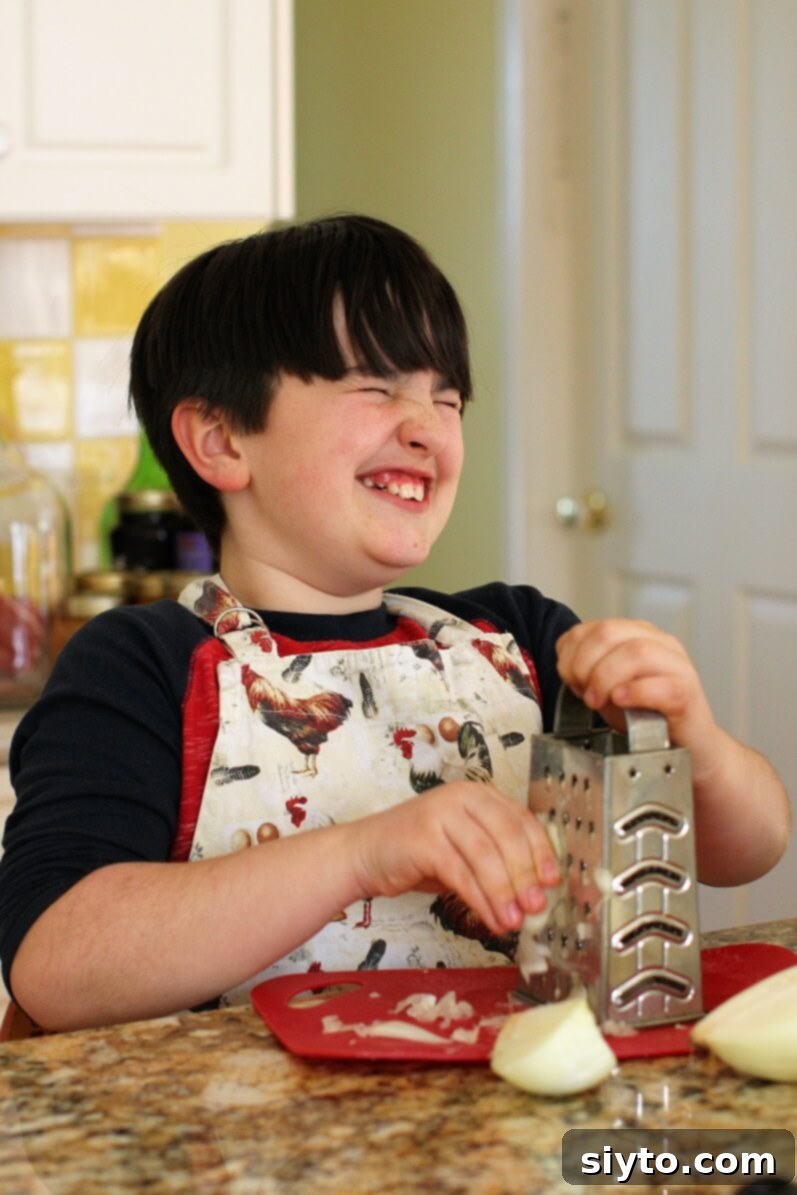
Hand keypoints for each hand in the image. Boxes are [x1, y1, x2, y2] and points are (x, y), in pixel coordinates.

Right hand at [348, 782, 560, 936]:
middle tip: (537, 907)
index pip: (520, 819)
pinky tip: (491, 919)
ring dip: (505, 893)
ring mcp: (440, 814)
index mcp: (477, 795)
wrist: (365, 852)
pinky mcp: (423, 839)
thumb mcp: (463, 848)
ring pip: (486, 856)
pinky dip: (481, 900)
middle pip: (507, 836)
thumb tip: (533, 892)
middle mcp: (461, 797)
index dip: (540, 851)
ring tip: (515, 921)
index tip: (552, 881)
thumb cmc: (418, 853)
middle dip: (526, 875)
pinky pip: (461, 873)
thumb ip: (495, 859)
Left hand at [555, 619, 716, 760]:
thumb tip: (568, 666)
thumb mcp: (608, 687)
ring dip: (605, 678)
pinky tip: (621, 701)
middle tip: (582, 692)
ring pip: (636, 652)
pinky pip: (660, 685)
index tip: (570, 679)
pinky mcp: (687, 692)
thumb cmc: (647, 715)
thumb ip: (587, 670)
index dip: (572, 653)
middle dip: (584, 664)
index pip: (594, 626)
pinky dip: (634, 693)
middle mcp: (659, 643)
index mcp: (638, 634)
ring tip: (598, 700)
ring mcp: (677, 665)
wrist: (688, 745)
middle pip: (610, 633)